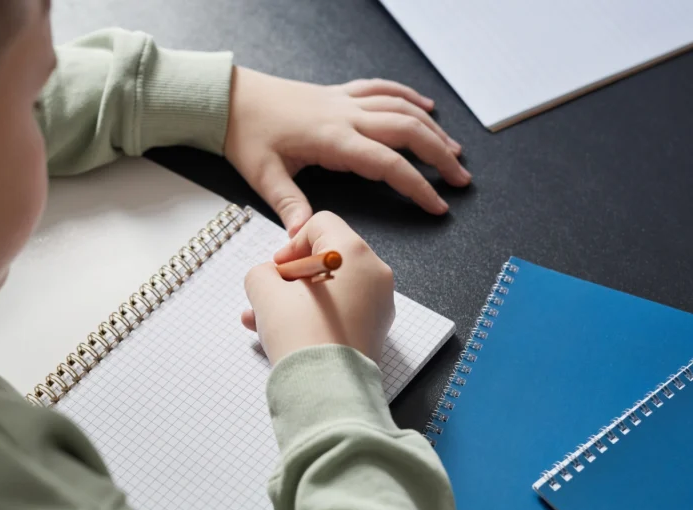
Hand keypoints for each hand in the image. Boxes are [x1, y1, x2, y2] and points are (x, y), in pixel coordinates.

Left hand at [225, 67, 470, 236]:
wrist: (231, 99)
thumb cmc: (246, 136)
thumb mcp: (264, 175)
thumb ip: (289, 205)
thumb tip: (304, 237)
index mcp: (334, 140)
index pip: (389, 164)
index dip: (418, 186)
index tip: (439, 205)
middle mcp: (346, 116)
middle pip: (408, 131)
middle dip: (440, 156)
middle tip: (461, 180)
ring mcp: (344, 102)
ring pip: (401, 109)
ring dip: (432, 128)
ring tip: (455, 150)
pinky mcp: (338, 94)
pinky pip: (382, 89)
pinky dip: (408, 97)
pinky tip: (426, 106)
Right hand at [242, 212, 395, 364]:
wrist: (326, 389)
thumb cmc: (300, 333)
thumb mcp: (264, 291)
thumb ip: (262, 273)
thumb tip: (269, 278)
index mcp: (354, 252)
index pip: (321, 225)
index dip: (292, 243)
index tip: (277, 269)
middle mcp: (375, 274)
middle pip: (327, 259)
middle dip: (292, 277)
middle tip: (268, 296)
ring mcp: (380, 304)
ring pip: (332, 290)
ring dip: (297, 300)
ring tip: (263, 320)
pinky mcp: (376, 331)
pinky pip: (342, 312)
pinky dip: (316, 316)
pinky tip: (284, 335)